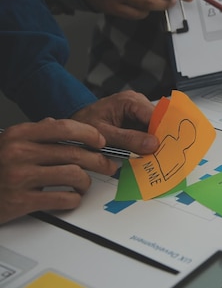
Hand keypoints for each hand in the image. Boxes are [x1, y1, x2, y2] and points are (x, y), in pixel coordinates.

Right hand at [0, 118, 117, 223]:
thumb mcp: (8, 142)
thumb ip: (35, 132)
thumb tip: (57, 123)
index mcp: (19, 135)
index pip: (64, 128)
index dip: (89, 133)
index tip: (101, 141)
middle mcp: (19, 153)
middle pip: (74, 153)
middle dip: (98, 160)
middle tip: (108, 165)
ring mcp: (20, 177)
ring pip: (73, 175)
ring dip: (86, 181)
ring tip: (85, 184)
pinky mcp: (21, 201)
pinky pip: (62, 198)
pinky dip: (73, 199)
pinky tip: (72, 198)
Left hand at [71, 90, 158, 154]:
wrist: (71, 127)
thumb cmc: (83, 125)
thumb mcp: (105, 134)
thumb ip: (128, 139)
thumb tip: (153, 144)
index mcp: (129, 100)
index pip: (155, 115)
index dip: (162, 131)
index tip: (167, 148)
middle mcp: (136, 102)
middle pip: (157, 120)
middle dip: (158, 137)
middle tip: (160, 155)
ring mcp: (137, 111)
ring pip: (154, 127)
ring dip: (153, 141)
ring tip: (153, 155)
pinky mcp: (136, 120)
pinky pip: (147, 131)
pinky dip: (147, 142)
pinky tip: (146, 152)